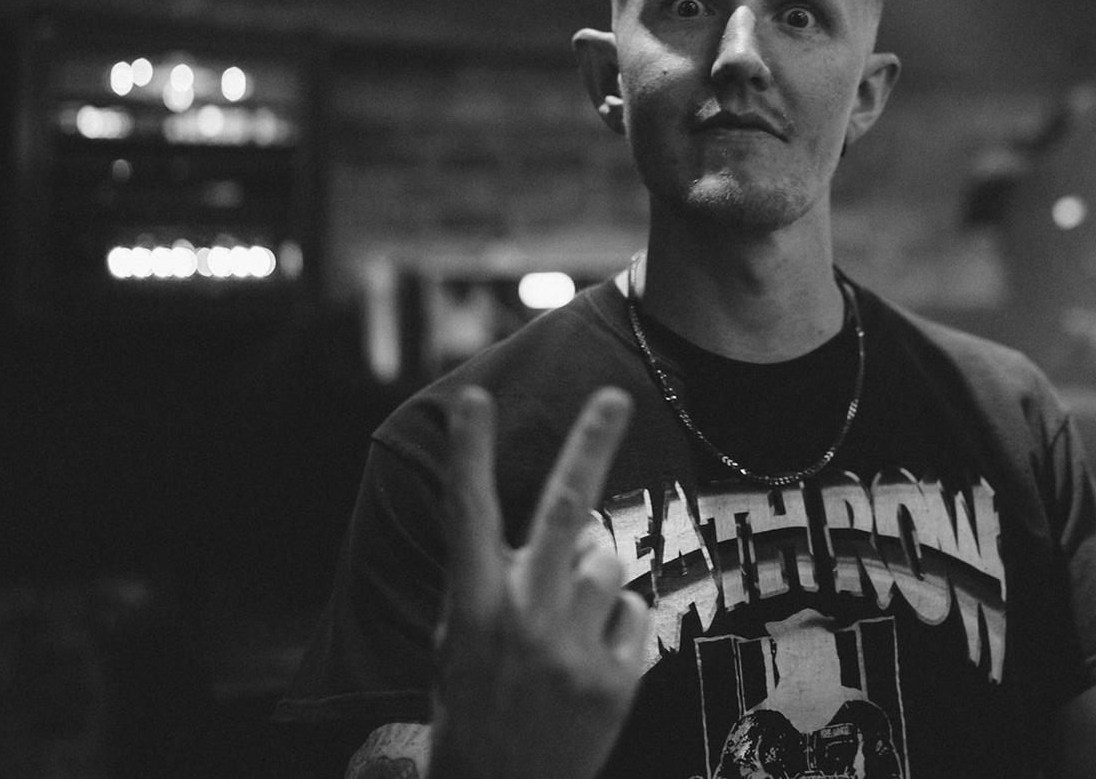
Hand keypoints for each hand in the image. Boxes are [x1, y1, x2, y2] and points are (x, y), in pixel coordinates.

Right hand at [430, 386, 651, 778]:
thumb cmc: (478, 702)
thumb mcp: (461, 641)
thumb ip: (504, 581)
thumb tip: (569, 535)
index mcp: (472, 606)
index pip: (467, 516)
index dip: (470, 454)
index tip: (473, 397)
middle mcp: (521, 620)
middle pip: (566, 513)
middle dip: (589, 446)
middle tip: (613, 395)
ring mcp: (571, 651)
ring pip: (610, 562)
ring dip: (597, 577)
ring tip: (568, 624)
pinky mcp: (615, 682)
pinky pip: (634, 611)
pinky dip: (619, 625)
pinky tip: (590, 662)